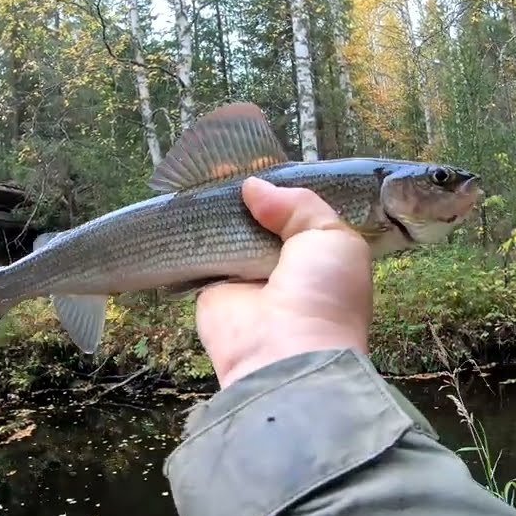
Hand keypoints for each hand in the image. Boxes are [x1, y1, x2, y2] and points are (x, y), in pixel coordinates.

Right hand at [196, 176, 373, 387]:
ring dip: (218, 208)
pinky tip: (184, 201)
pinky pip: (201, 251)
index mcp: (320, 257)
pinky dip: (193, 230)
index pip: (300, 214)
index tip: (262, 160)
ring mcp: (245, 275)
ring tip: (202, 171)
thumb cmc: (323, 295)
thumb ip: (298, 205)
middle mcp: (283, 265)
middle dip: (248, 194)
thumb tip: (252, 188)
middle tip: (224, 161)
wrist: (285, 354)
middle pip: (261, 219)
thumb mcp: (331, 237)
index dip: (283, 190)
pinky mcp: (210, 287)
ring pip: (230, 231)